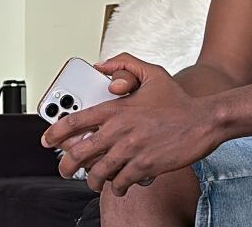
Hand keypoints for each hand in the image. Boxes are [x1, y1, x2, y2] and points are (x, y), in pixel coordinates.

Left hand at [41, 53, 218, 195]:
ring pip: (97, 174)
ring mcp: (131, 150)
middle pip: (78, 155)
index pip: (75, 122)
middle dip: (66, 166)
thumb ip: (125, 64)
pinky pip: (119, 183)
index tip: (47, 140)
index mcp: (117, 109)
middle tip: (67, 170)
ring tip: (97, 180)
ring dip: (94, 181)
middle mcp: (120, 130)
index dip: (55, 133)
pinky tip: (121, 183)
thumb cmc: (178, 100)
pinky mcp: (144, 166)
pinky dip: (117, 187)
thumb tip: (100, 65)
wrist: (204, 121)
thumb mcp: (153, 72)